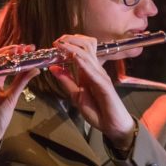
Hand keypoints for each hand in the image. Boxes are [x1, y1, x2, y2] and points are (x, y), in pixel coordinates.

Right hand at [0, 44, 39, 154]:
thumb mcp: (12, 97)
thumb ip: (21, 82)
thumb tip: (35, 68)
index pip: (3, 60)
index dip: (15, 53)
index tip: (29, 48)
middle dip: (9, 51)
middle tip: (24, 47)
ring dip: (2, 59)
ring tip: (16, 54)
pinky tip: (3, 68)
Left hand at [49, 34, 135, 148]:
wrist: (112, 125)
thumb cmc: (97, 110)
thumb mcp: (76, 95)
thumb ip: (66, 81)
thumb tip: (53, 68)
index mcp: (88, 71)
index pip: (81, 49)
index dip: (69, 43)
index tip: (55, 43)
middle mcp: (95, 70)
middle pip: (86, 46)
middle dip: (70, 40)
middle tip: (57, 41)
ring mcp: (101, 76)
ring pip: (89, 55)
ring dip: (73, 49)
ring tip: (62, 45)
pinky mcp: (105, 85)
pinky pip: (94, 72)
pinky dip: (84, 64)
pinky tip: (76, 59)